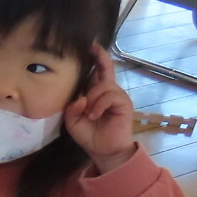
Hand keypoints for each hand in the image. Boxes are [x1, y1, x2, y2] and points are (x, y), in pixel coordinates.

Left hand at [65, 45, 137, 170]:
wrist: (103, 150)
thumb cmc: (89, 135)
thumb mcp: (73, 121)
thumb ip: (72, 108)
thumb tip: (81, 98)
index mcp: (97, 93)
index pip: (99, 71)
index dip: (97, 57)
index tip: (91, 45)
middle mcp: (109, 91)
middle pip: (105, 70)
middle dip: (98, 64)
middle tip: (91, 61)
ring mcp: (118, 96)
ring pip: (103, 86)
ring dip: (93, 98)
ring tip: (89, 114)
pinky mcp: (124, 103)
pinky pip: (110, 96)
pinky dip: (99, 105)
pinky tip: (94, 115)